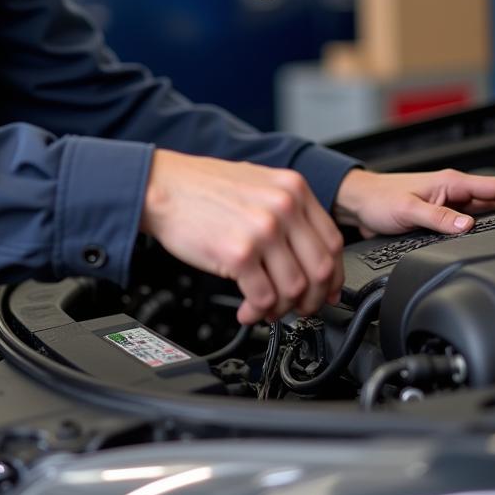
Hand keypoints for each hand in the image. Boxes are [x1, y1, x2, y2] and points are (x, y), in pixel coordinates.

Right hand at [140, 149, 344, 324]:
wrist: (162, 186)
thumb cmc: (202, 187)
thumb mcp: (257, 183)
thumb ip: (287, 211)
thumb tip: (307, 254)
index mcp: (293, 188)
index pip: (332, 241)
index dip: (332, 275)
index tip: (326, 290)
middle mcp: (283, 207)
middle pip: (320, 269)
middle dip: (312, 298)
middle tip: (299, 308)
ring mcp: (263, 230)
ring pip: (294, 288)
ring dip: (282, 308)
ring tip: (266, 309)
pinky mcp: (239, 254)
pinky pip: (263, 297)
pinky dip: (258, 311)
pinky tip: (247, 309)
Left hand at [332, 168, 494, 238]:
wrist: (358, 202)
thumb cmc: (378, 199)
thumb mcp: (408, 210)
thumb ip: (437, 218)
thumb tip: (466, 225)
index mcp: (449, 183)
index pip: (494, 186)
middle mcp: (451, 191)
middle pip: (494, 199)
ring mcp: (447, 203)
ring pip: (482, 212)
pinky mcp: (439, 215)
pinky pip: (467, 221)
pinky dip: (480, 228)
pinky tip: (486, 239)